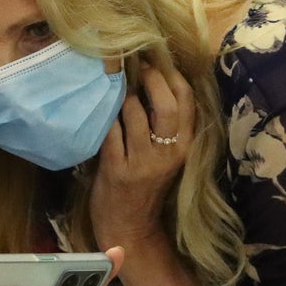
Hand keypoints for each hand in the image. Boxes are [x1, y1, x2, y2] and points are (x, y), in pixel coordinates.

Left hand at [90, 60, 194, 252]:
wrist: (130, 227)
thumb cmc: (146, 186)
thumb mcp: (166, 156)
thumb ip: (165, 125)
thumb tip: (152, 79)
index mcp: (184, 147)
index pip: (187, 101)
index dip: (173, 74)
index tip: (158, 57)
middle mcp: (167, 153)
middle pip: (165, 104)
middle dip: (150, 78)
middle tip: (136, 65)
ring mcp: (142, 162)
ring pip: (134, 113)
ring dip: (122, 95)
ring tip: (114, 85)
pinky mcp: (117, 169)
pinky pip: (110, 131)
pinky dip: (104, 115)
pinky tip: (99, 107)